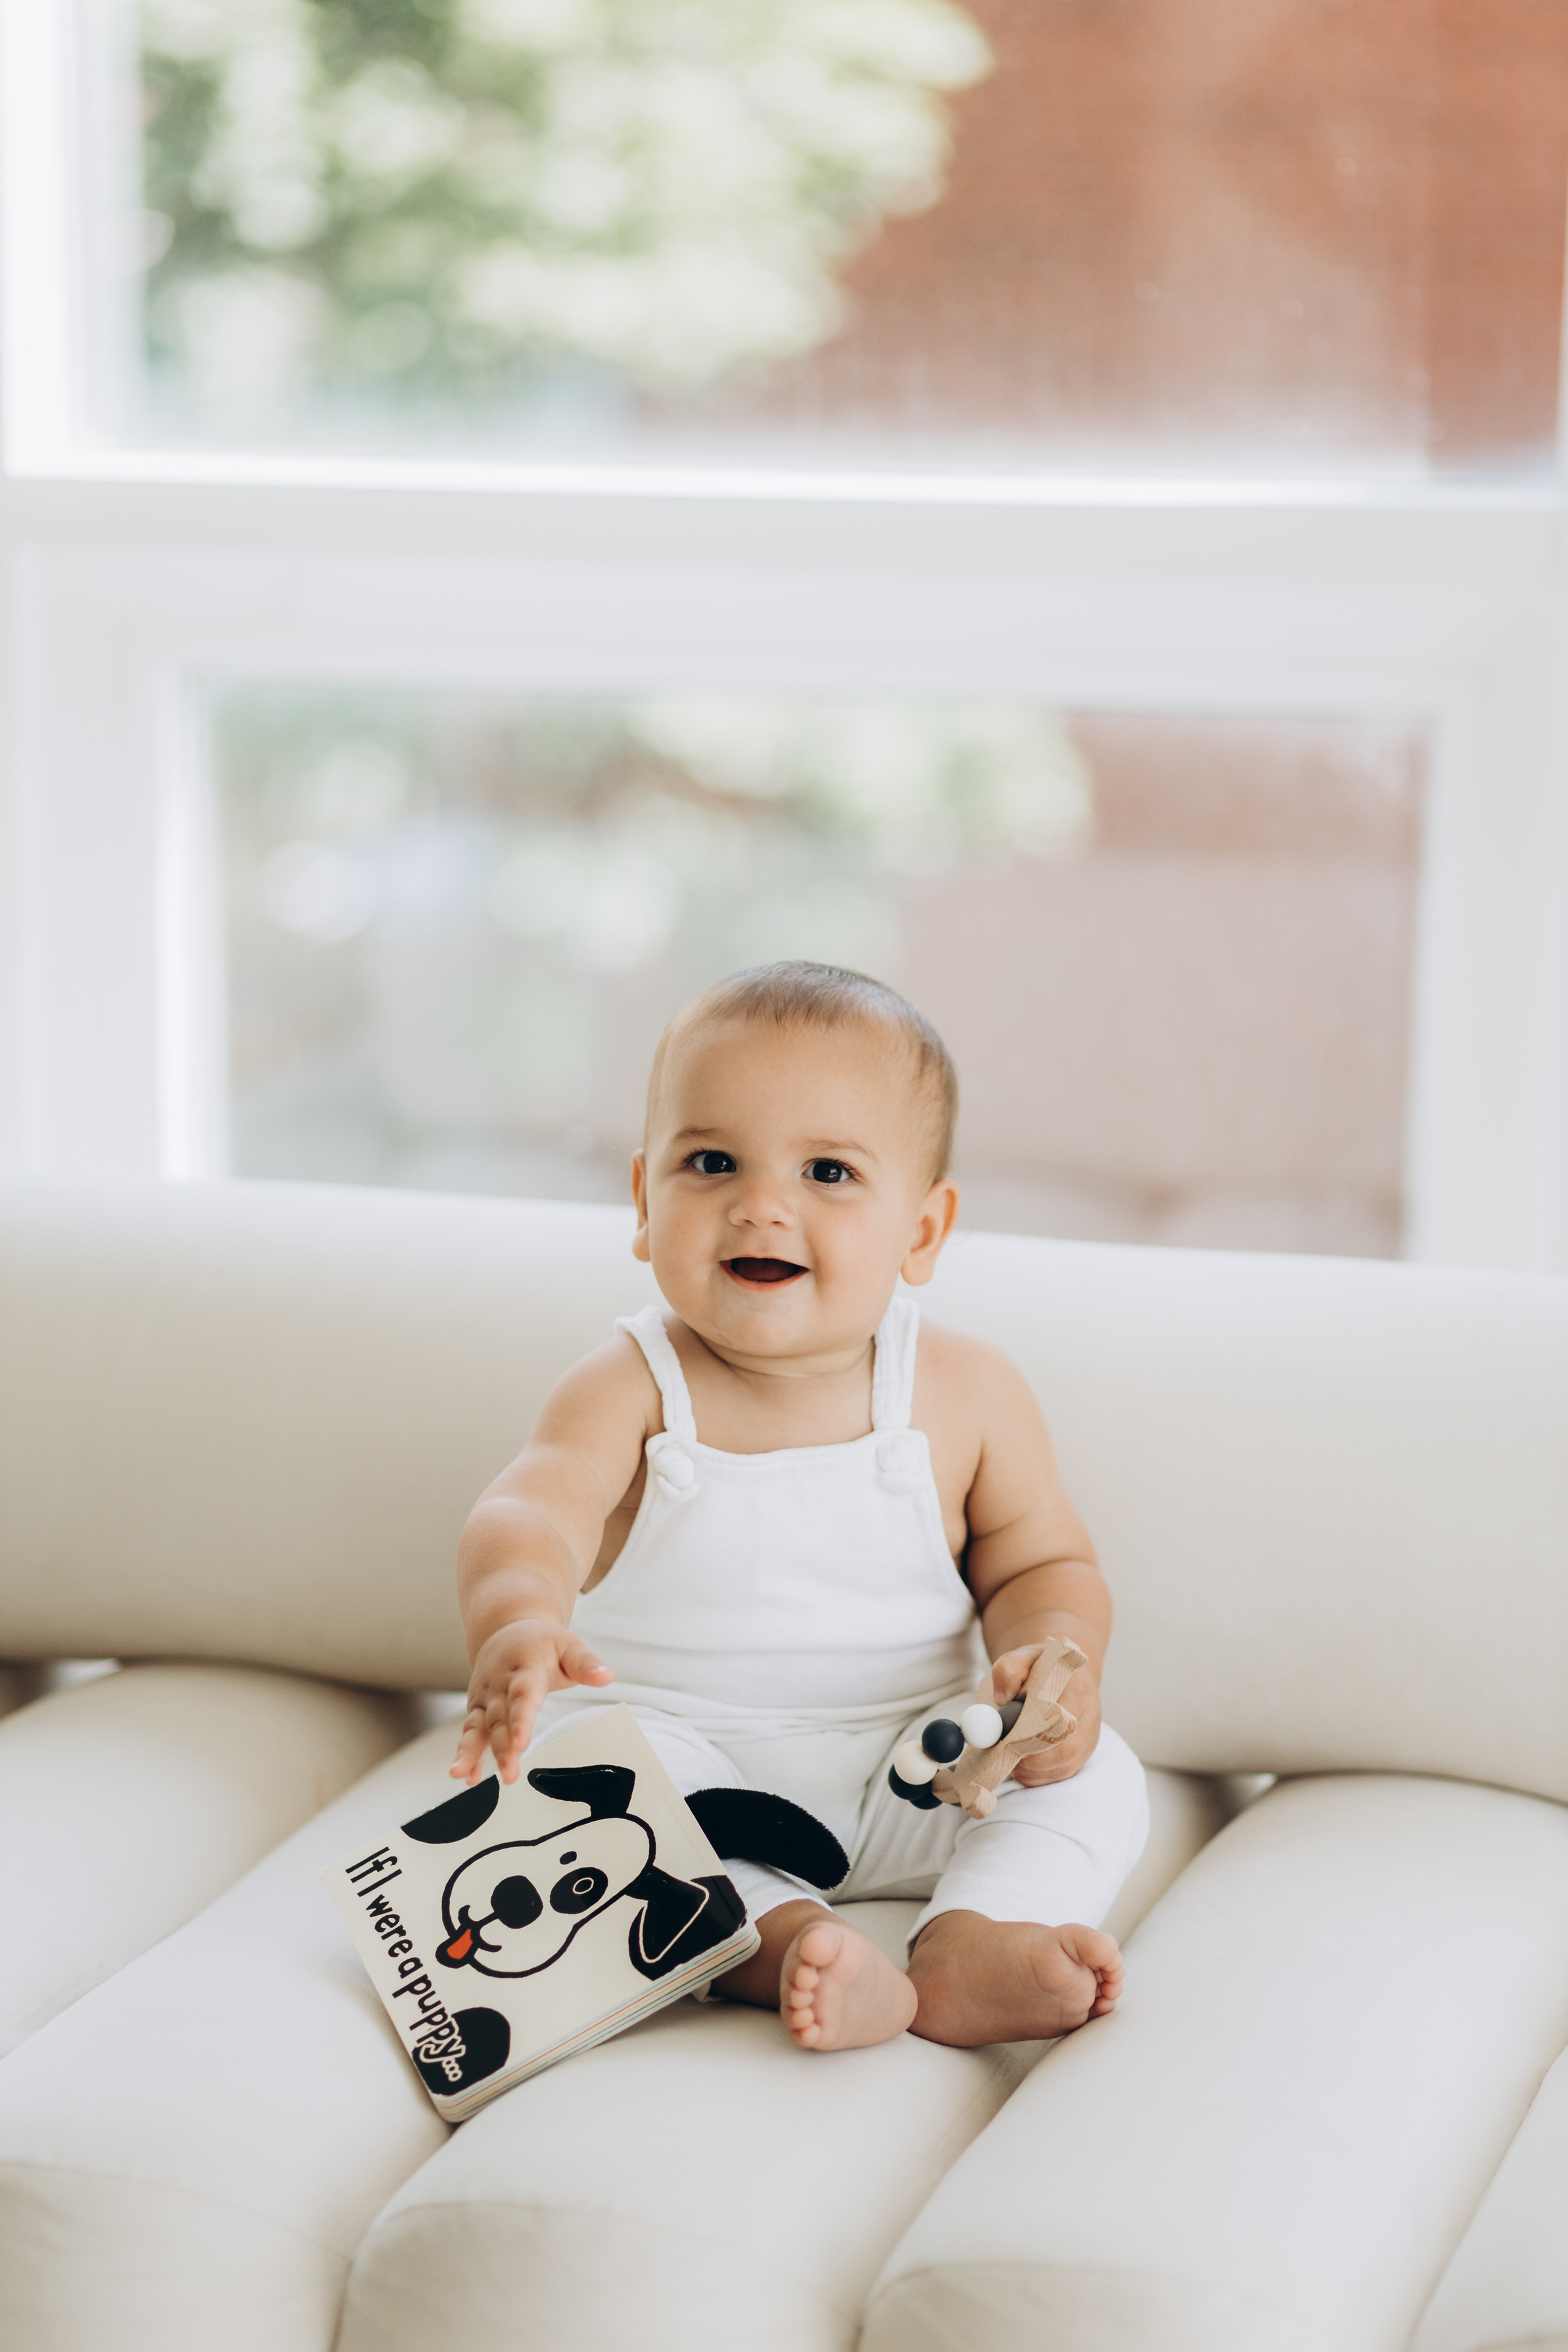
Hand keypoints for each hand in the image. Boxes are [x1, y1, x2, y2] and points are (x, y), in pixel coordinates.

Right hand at [451, 1617, 612, 1785]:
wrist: (507, 1629)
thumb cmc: (543, 1643)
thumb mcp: (568, 1645)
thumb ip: (585, 1664)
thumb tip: (607, 1676)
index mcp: (525, 1667)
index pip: (523, 1694)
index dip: (521, 1719)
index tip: (521, 1743)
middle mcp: (499, 1682)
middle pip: (500, 1717)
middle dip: (502, 1747)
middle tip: (508, 1774)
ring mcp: (485, 1695)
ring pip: (478, 1725)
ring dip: (471, 1751)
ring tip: (464, 1774)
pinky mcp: (477, 1707)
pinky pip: (470, 1731)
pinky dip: (468, 1753)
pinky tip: (467, 1776)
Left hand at [983, 1644, 1101, 1784]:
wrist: (1061, 1674)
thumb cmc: (1039, 1667)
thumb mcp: (1021, 1657)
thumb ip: (1009, 1669)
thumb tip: (1002, 1698)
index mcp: (1079, 1694)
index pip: (1062, 1726)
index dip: (1032, 1737)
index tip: (1007, 1737)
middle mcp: (1089, 1722)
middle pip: (1063, 1755)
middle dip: (1028, 1758)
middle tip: (1002, 1750)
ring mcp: (1086, 1744)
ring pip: (1058, 1770)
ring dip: (1028, 1768)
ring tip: (1008, 1749)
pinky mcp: (1078, 1758)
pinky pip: (1054, 1777)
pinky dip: (1032, 1774)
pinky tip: (1018, 1757)